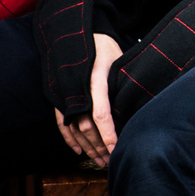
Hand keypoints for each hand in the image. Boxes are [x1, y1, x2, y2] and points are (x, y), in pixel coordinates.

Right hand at [53, 33, 122, 166]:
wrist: (72, 34)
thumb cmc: (101, 45)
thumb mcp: (117, 59)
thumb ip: (122, 81)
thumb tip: (137, 102)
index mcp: (93, 80)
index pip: (101, 113)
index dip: (108, 133)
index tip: (116, 148)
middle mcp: (76, 91)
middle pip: (87, 126)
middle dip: (100, 146)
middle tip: (112, 161)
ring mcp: (64, 96)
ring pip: (75, 128)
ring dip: (88, 146)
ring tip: (100, 160)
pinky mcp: (57, 98)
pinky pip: (62, 124)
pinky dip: (70, 139)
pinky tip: (79, 151)